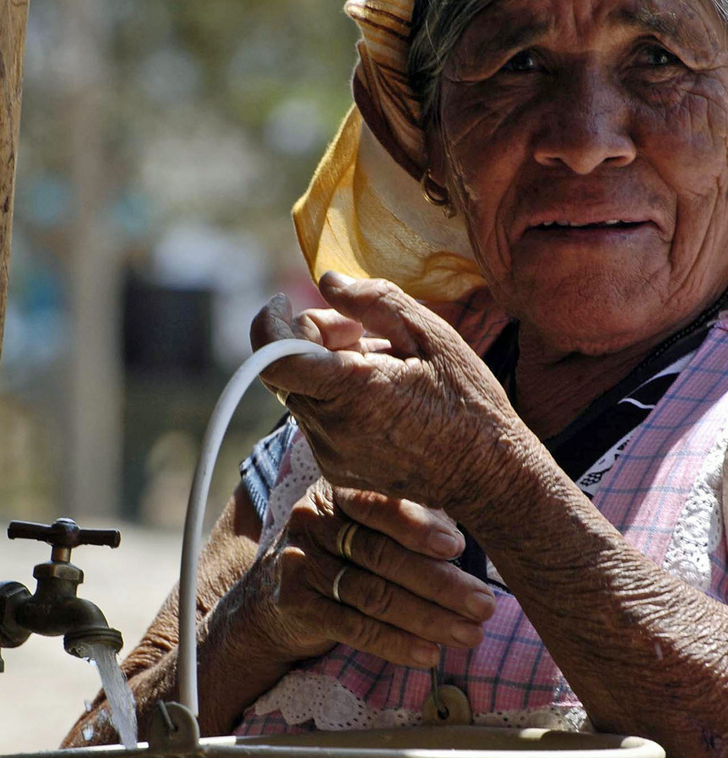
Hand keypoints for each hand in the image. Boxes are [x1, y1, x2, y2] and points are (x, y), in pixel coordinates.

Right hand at [247, 479, 494, 668]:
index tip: (458, 546)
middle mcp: (311, 522)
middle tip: (483, 604)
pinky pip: (353, 627)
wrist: (268, 600)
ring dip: (428, 618)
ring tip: (470, 634)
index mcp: (334, 492)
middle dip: (439, 582)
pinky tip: (428, 655)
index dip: (418, 525)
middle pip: (382, 555)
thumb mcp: (363, 526)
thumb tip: (469, 526)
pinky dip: (395, 644)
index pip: (378, 505)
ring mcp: (300, 564)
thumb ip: (408, 519)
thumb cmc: (339, 555)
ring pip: (373, 594)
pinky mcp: (296, 605)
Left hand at [250, 273, 522, 509]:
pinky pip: (317, 420)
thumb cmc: (469, 401)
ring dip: (325, 369)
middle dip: (313, 338)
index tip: (283, 303)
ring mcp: (331, 454)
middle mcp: (332, 429)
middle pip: (288, 368)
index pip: (275, 358)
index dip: (268, 324)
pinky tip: (379, 397)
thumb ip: (375, 301)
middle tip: (359, 330)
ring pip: (301, 393)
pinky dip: (334, 398)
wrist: (489, 475)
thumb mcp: (433, 335)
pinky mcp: (335, 470)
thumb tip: (328, 282)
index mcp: (354, 391)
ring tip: (381, 366)